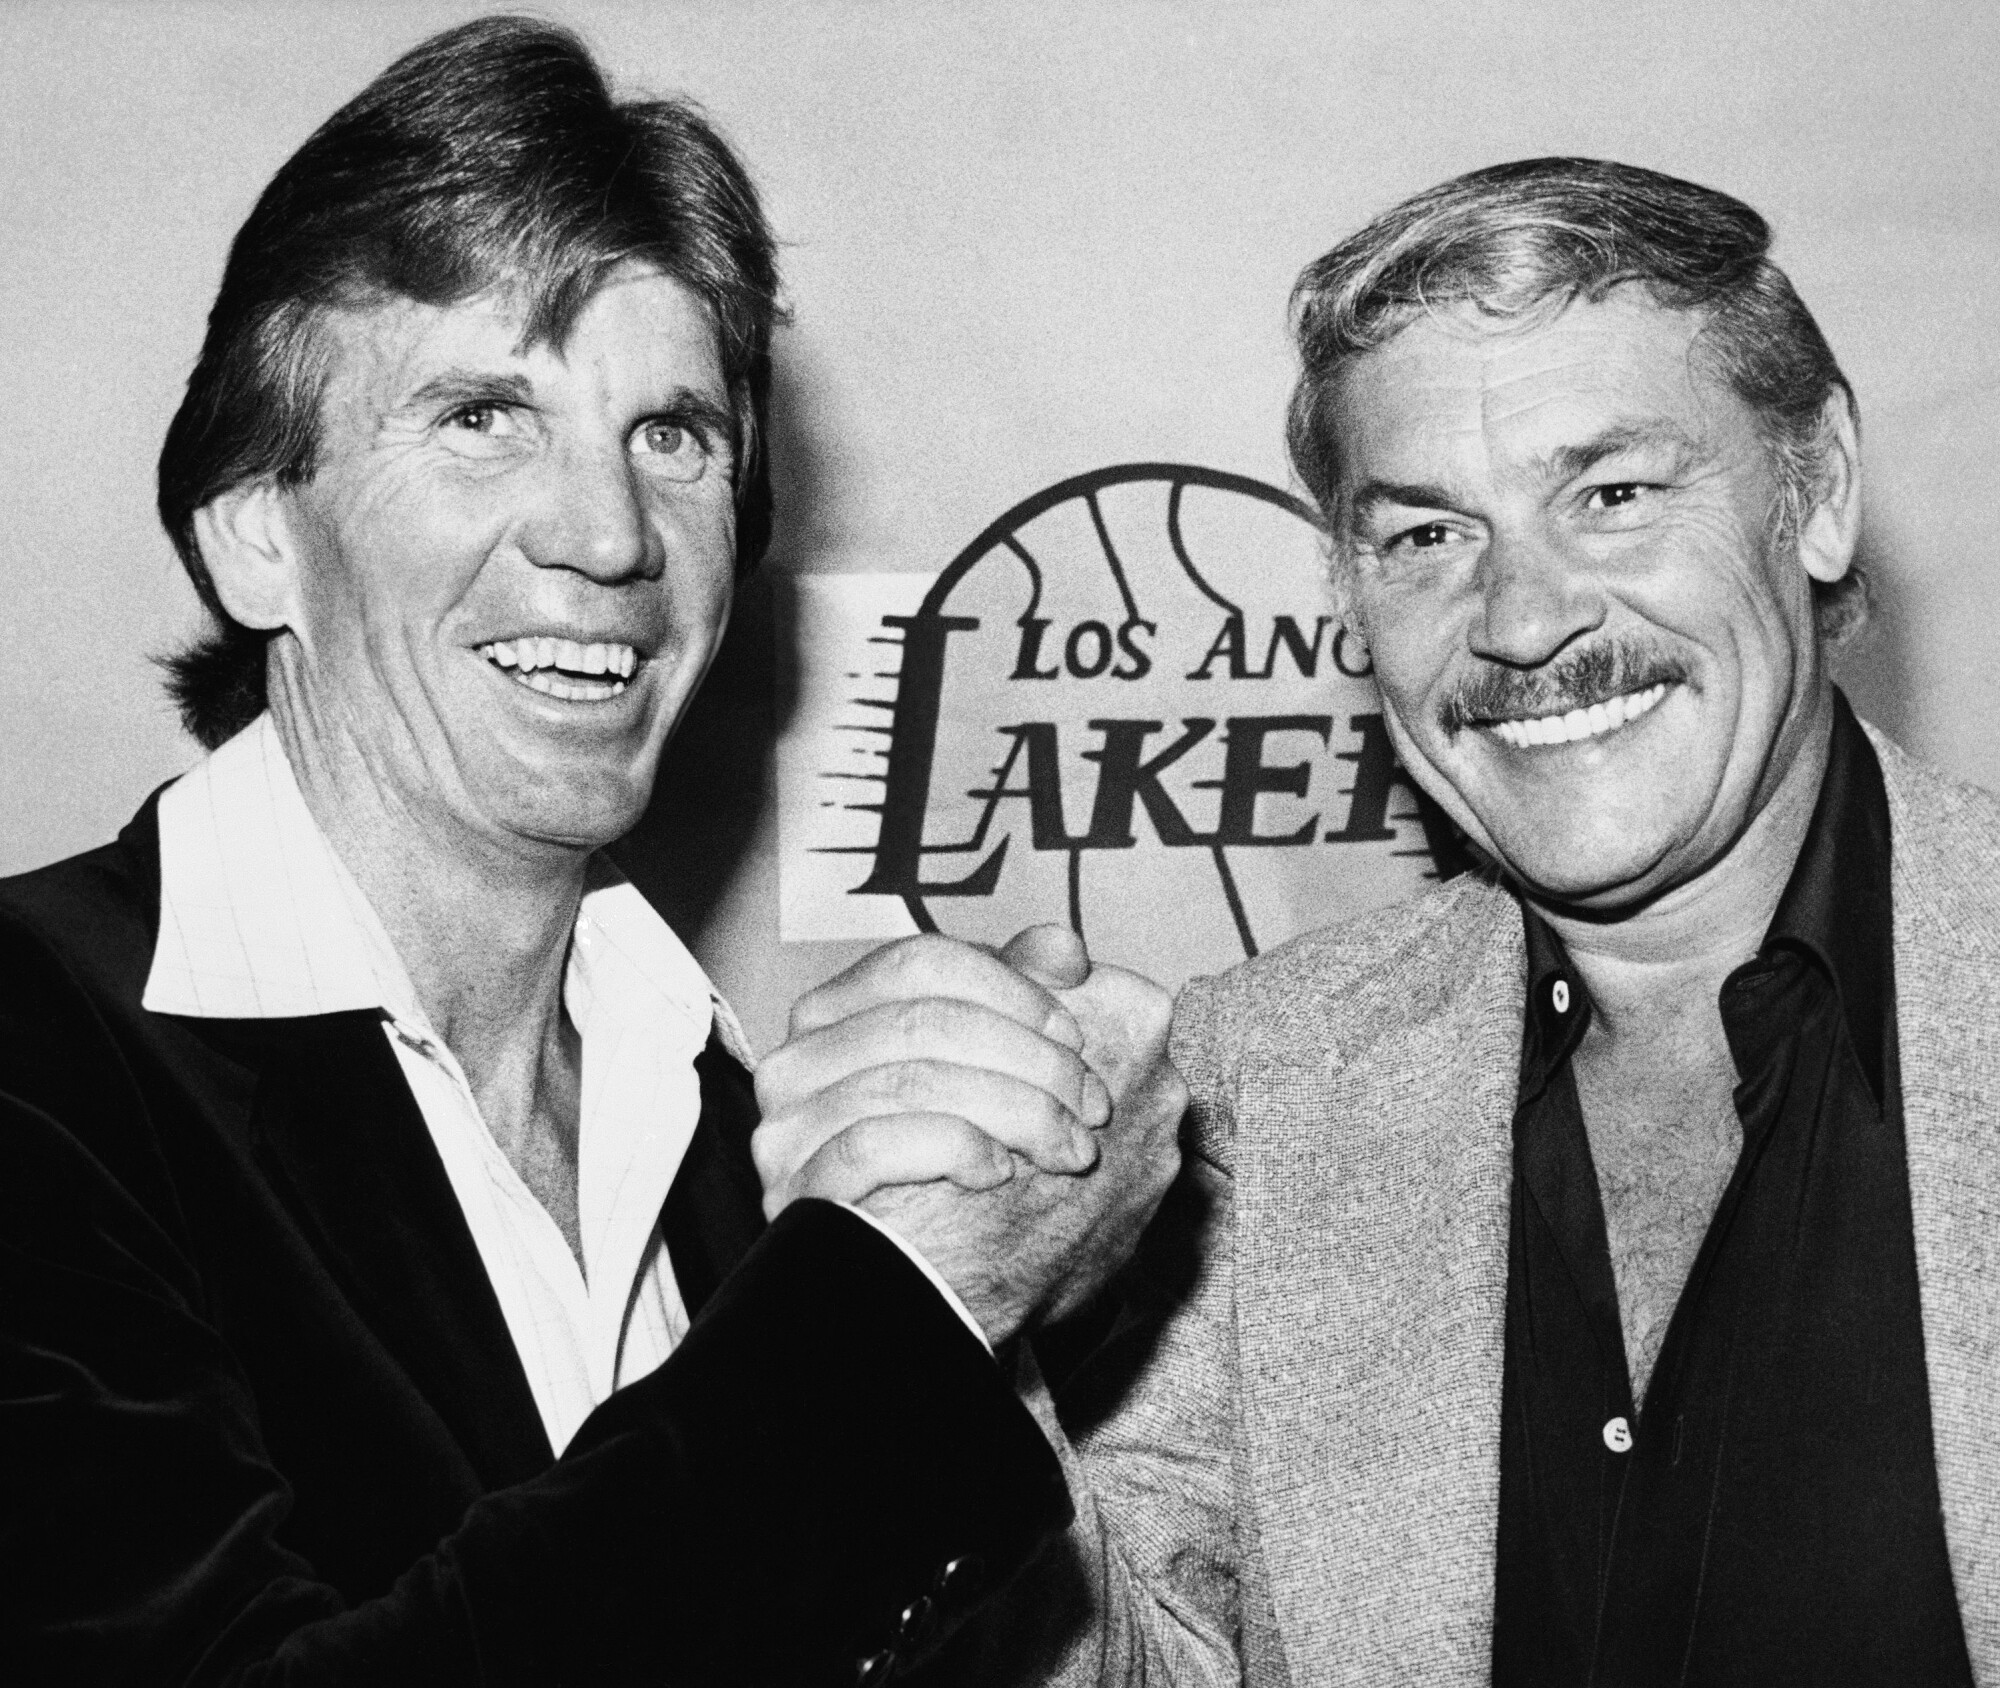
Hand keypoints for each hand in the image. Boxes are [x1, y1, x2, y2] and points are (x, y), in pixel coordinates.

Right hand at [753, 932, 1113, 1219]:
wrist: (918, 1300)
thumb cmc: (964, 1184)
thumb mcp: (998, 1081)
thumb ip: (1020, 1004)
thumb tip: (1063, 949)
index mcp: (836, 1014)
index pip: (922, 963)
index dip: (1010, 990)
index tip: (1074, 1035)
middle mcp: (796, 1062)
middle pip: (922, 1020)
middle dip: (1027, 1059)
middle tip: (1091, 1103)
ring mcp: (786, 1130)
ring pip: (909, 1081)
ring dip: (1011, 1110)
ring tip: (1067, 1147)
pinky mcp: (797, 1192)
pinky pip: (874, 1147)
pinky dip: (951, 1149)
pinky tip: (999, 1172)